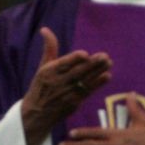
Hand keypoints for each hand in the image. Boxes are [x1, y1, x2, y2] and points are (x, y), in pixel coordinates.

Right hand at [21, 27, 111, 144]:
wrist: (36, 114)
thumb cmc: (41, 85)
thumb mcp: (42, 67)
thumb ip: (49, 48)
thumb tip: (45, 29)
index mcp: (48, 72)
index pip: (63, 64)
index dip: (74, 59)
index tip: (85, 54)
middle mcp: (58, 82)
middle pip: (77, 72)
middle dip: (92, 64)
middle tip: (105, 56)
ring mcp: (67, 94)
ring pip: (85, 81)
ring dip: (98, 72)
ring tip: (109, 62)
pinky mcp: (74, 103)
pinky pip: (88, 92)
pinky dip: (98, 84)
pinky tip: (107, 76)